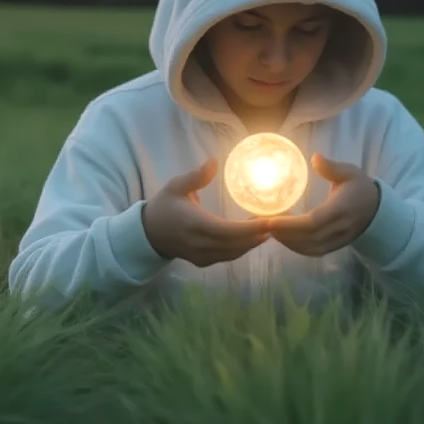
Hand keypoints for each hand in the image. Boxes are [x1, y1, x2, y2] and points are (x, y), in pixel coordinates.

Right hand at [142, 157, 271, 266]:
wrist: (148, 234)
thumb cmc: (163, 207)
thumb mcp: (175, 186)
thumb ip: (196, 176)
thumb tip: (214, 162)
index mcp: (195, 225)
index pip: (227, 231)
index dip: (250, 228)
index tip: (269, 220)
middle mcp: (200, 244)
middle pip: (235, 245)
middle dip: (257, 235)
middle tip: (275, 222)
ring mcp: (202, 256)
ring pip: (233, 253)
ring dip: (252, 243)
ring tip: (267, 229)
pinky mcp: (203, 261)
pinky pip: (227, 257)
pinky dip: (241, 249)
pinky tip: (251, 238)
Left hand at [264, 153, 380, 257]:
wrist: (378, 209)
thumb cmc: (360, 188)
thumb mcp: (350, 172)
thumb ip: (332, 167)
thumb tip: (315, 157)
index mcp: (341, 209)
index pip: (314, 222)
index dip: (291, 224)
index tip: (271, 219)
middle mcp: (340, 228)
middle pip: (309, 238)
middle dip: (284, 234)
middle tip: (263, 224)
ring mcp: (339, 240)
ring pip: (311, 248)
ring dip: (288, 242)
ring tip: (271, 230)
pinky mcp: (336, 246)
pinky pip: (315, 252)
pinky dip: (297, 248)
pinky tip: (284, 238)